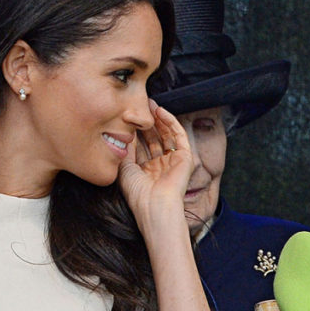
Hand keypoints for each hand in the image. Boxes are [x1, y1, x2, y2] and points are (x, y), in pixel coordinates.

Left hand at [118, 100, 193, 227]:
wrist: (155, 205)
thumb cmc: (138, 194)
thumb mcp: (125, 168)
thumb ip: (126, 150)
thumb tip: (124, 132)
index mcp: (146, 171)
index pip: (142, 145)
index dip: (136, 130)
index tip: (128, 115)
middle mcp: (160, 165)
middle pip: (155, 138)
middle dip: (147, 122)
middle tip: (140, 105)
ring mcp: (173, 162)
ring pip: (167, 135)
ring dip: (159, 119)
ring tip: (150, 104)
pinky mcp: (185, 158)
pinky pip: (179, 135)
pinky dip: (171, 122)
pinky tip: (160, 111)